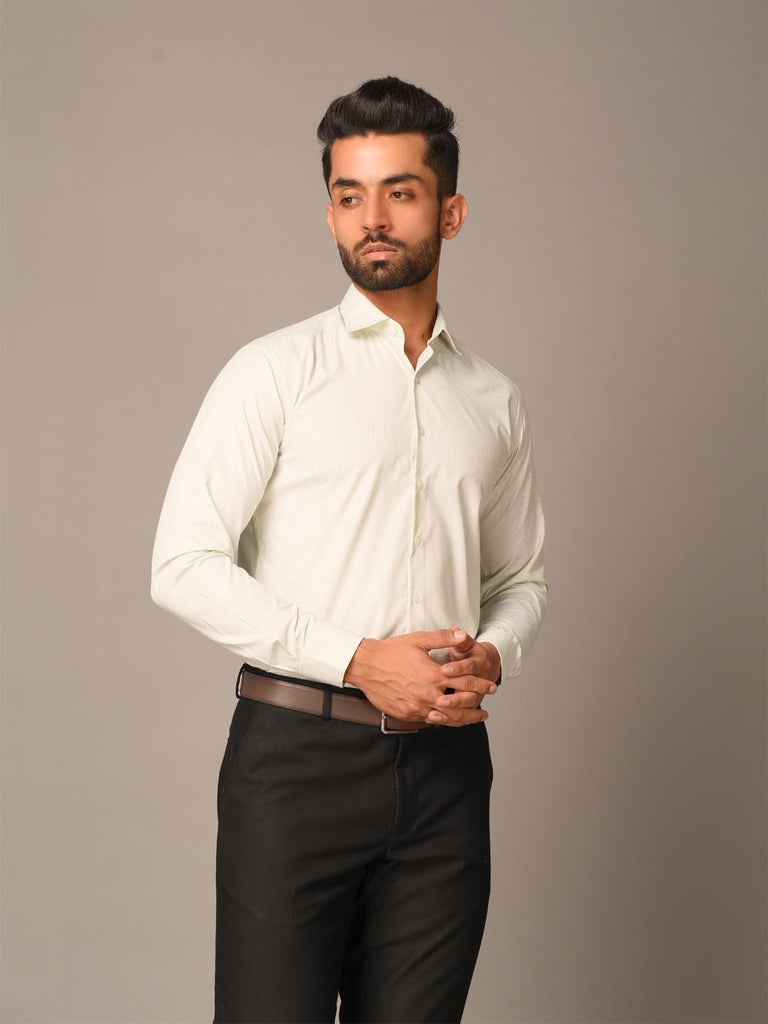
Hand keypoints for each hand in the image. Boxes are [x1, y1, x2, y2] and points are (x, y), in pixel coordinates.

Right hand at [343, 628, 494, 727]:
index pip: (465, 683)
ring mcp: (417, 707)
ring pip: (448, 718)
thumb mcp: (419, 640)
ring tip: (476, 718)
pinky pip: (431, 721)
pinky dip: (445, 722)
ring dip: (465, 719)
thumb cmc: (391, 652)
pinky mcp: (408, 714)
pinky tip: (451, 720)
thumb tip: (462, 634)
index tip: (491, 687)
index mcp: (433, 675)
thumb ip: (443, 638)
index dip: (481, 685)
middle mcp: (427, 694)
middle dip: (477, 704)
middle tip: (487, 704)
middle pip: (461, 704)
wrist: (366, 666)